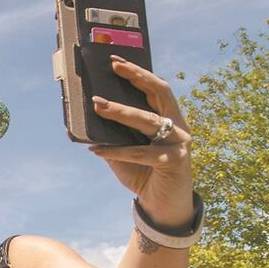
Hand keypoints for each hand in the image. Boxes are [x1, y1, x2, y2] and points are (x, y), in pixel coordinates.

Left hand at [88, 56, 194, 227]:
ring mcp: (180, 143)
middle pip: (159, 93)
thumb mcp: (124, 151)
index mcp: (168, 118)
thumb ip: (113, 134)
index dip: (138, 72)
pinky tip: (96, 150)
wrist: (161, 206)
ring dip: (121, 112)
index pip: (156, 88)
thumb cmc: (143, 174)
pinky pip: (141, 152)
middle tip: (113, 68)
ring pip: (149, 120)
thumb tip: (88, 115)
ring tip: (97, 105)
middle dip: (136, 78)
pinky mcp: (175, 161)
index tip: (115, 60)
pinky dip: (116, 151)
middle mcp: (178, 126)